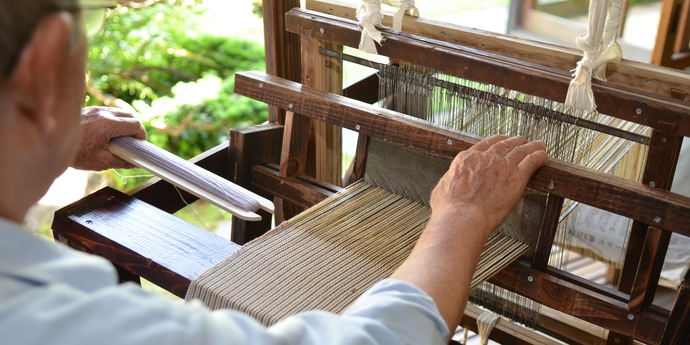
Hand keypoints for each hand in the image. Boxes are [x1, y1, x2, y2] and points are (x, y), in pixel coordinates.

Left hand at [71, 107, 145, 170]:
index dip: (140, 136)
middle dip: (134, 129)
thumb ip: (122, 161)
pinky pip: (108, 112)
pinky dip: (112, 121)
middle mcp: (103, 113)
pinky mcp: (88, 109)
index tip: (138, 146)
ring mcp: (95, 109)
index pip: (135, 125)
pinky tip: (106, 133)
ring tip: (118, 139)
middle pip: (130, 115)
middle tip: (130, 143)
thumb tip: (137, 163)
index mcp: (108, 124)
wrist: (50, 143)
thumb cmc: (76, 154)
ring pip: (119, 112)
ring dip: (124, 123)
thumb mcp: (101, 161)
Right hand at [429, 135, 547, 236]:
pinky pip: (532, 161)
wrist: (462, 218)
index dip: (497, 141)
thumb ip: (450, 181)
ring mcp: (502, 166)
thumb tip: (449, 183)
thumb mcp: (442, 188)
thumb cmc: (449, 209)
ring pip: (521, 149)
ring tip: (539, 144)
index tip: (502, 141)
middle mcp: (486, 158)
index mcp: (467, 159)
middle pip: (505, 144)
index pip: (486, 144)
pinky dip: (539, 157)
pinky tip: (544, 156)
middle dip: (515, 141)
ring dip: (532, 146)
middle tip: (522, 141)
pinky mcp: (516, 178)